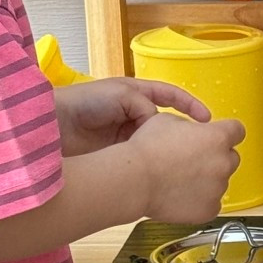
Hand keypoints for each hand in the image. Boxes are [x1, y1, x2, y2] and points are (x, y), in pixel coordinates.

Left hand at [53, 78, 210, 156]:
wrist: (55, 126)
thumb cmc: (84, 101)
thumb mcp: (122, 93)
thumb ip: (146, 107)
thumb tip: (160, 127)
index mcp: (136, 94)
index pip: (170, 96)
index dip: (190, 105)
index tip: (207, 119)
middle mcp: (134, 114)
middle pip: (166, 122)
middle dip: (181, 131)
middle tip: (195, 143)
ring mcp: (127, 136)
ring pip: (156, 142)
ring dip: (167, 148)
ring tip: (181, 158)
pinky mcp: (119, 155)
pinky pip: (142, 158)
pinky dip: (152, 162)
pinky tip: (162, 169)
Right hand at [127, 111, 244, 225]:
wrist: (134, 180)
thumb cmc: (147, 149)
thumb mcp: (168, 120)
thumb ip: (190, 124)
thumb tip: (195, 131)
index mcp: (217, 137)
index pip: (237, 131)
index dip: (227, 133)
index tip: (219, 137)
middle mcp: (223, 163)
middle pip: (231, 158)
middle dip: (216, 158)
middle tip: (192, 161)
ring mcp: (218, 188)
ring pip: (219, 182)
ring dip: (206, 180)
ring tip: (179, 180)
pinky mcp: (209, 209)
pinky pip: (211, 204)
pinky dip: (200, 201)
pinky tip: (181, 196)